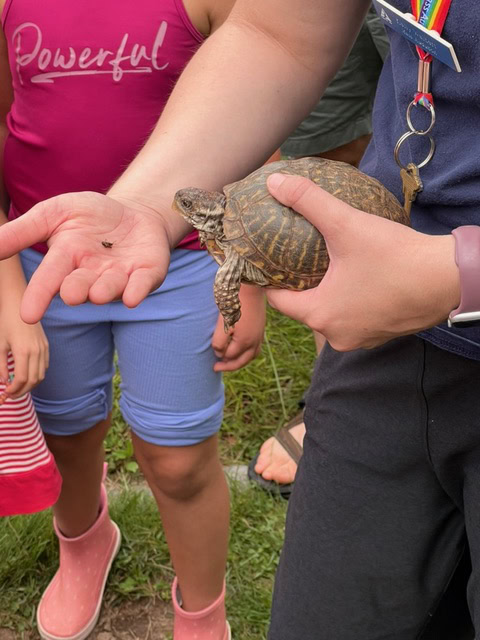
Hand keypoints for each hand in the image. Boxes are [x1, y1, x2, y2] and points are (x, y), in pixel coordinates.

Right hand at [0, 192, 174, 323]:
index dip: (38, 296)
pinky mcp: (147, 275)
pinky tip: (133, 297)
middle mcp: (91, 275)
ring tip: (98, 292)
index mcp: (66, 260)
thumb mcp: (54, 213)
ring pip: (110, 289)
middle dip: (75, 291)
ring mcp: (120, 276)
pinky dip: (137, 290)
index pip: (48, 279)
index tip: (27, 315)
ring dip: (104, 291)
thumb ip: (24, 230)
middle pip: (80, 287)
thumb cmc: (91, 215)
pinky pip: (142, 285)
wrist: (135, 213)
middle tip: (70, 293)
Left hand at [0, 309, 48, 401]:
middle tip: (11, 394)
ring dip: (30, 385)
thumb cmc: (6, 322)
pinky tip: (26, 375)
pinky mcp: (46, 346)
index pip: (21, 379)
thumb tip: (3, 381)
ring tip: (18, 387)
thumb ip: (1, 366)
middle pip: (33, 381)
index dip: (13, 390)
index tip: (6, 393)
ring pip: (41, 375)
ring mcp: (43, 349)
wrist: (19, 305)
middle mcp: (36, 352)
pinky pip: (44, 366)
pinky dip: (36, 375)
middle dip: (22, 391)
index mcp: (23, 352)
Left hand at [212, 285, 264, 370]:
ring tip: (229, 362)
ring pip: (251, 356)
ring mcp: (260, 336)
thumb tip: (220, 353)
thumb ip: (219, 342)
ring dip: (239, 361)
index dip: (219, 355)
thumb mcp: (222, 324)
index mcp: (245, 341)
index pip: (230, 356)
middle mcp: (255, 341)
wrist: (250, 286)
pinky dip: (248, 354)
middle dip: (228, 365)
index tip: (211, 351)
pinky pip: (256, 349)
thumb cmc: (233, 304)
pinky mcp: (261, 329)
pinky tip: (241, 350)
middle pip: (241, 361)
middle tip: (215, 368)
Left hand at [265, 174, 460, 350]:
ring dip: (330, 293)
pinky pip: (356, 317)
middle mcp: (337, 336)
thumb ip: (308, 201)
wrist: (448, 278)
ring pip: (332, 313)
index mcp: (320, 316)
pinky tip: (359, 278)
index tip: (274, 261)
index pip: (279, 301)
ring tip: (331, 265)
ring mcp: (362, 339)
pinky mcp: (383, 335)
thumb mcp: (345, 224)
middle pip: (305, 307)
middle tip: (302, 257)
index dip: (273, 279)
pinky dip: (353, 300)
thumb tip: (275, 183)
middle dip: (303, 284)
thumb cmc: (395, 256)